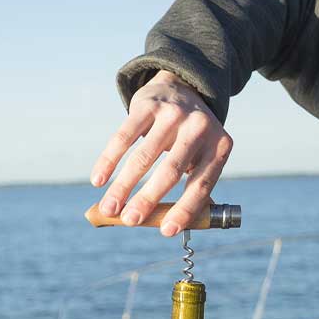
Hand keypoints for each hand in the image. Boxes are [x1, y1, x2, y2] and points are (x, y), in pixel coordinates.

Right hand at [90, 70, 232, 236]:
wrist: (183, 87)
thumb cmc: (191, 138)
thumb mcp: (204, 155)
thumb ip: (193, 187)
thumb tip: (169, 227)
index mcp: (219, 147)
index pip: (201, 185)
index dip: (184, 210)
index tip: (166, 231)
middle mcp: (199, 128)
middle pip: (171, 171)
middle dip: (148, 200)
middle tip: (130, 221)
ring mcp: (174, 114)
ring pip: (144, 157)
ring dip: (123, 186)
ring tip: (109, 208)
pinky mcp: (149, 104)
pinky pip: (124, 137)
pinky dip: (109, 161)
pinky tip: (98, 180)